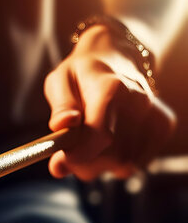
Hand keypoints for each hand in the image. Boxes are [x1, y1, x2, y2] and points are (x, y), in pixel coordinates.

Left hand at [44, 24, 174, 180]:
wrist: (115, 57)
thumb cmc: (81, 73)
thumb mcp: (60, 81)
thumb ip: (60, 107)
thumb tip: (61, 127)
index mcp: (110, 88)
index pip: (100, 135)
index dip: (78, 156)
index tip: (59, 163)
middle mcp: (138, 101)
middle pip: (114, 155)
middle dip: (85, 163)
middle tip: (69, 153)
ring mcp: (154, 113)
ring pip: (126, 163)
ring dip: (100, 164)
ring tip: (88, 144)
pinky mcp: (163, 124)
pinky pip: (138, 161)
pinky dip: (118, 161)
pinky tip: (108, 143)